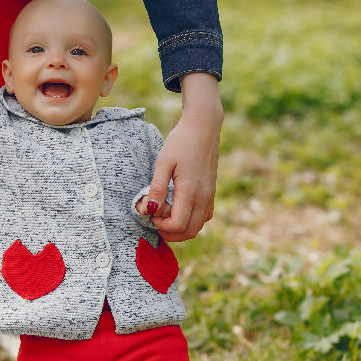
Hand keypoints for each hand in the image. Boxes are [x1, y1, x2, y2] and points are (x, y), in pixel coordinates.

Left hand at [147, 73, 222, 240]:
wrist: (204, 126)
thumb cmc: (181, 141)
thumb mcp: (163, 163)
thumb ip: (157, 189)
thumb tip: (149, 211)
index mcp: (190, 191)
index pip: (177, 225)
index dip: (161, 226)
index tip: (150, 213)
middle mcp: (203, 197)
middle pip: (189, 232)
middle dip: (170, 234)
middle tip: (156, 222)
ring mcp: (210, 196)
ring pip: (198, 227)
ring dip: (181, 229)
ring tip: (165, 216)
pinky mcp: (212, 192)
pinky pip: (204, 217)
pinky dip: (191, 221)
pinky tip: (179, 209)